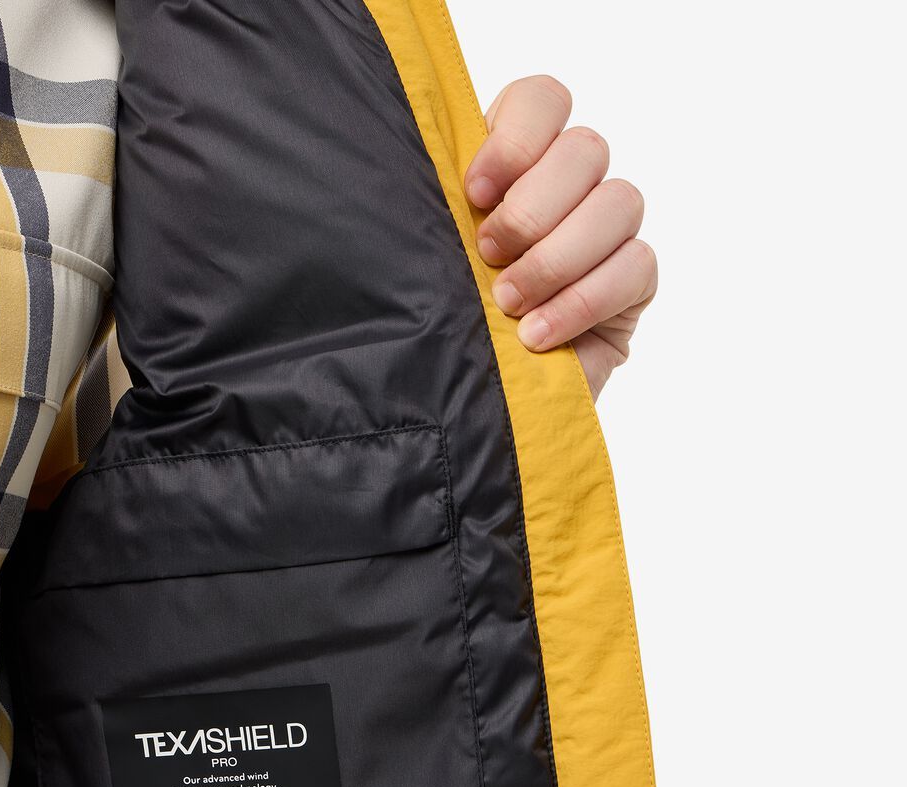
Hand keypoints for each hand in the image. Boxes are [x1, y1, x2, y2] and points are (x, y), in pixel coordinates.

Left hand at [464, 76, 656, 398]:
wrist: (469, 408)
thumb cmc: (442, 326)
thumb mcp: (428, 262)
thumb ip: (439, 209)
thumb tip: (437, 178)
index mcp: (517, 164)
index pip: (543, 101)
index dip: (515, 139)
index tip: (473, 196)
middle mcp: (569, 189)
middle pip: (585, 149)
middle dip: (532, 209)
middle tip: (488, 257)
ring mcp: (608, 234)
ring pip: (619, 201)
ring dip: (558, 256)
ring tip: (510, 304)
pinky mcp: (633, 284)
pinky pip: (634, 266)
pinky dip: (581, 300)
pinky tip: (538, 334)